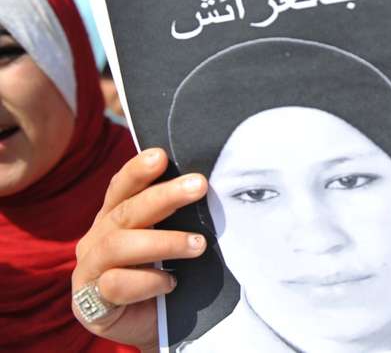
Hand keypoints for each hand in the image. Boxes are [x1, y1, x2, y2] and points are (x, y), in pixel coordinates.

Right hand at [71, 148, 208, 351]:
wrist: (155, 326)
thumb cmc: (166, 275)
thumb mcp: (171, 243)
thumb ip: (177, 219)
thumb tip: (209, 189)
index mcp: (114, 218)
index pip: (122, 187)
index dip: (139, 170)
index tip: (162, 155)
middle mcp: (97, 238)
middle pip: (126, 210)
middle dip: (164, 196)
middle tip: (199, 185)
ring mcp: (90, 269)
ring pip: (119, 245)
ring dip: (164, 242)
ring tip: (199, 245)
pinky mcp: (91, 301)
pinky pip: (115, 285)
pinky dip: (147, 281)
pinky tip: (171, 282)